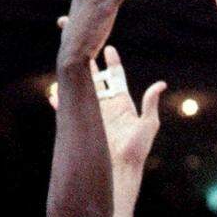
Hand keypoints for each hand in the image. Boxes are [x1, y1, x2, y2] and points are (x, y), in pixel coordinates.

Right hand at [50, 38, 165, 172]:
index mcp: (122, 103)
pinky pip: (71, 110)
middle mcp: (107, 105)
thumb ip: (150, 103)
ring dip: (74, 78)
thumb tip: (161, 84)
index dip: (112, 62)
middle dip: (89, 62)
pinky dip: (62, 102)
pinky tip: (55, 93)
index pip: (115, 76)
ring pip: (82, 90)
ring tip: (66, 64)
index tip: (108, 48)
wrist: (120, 170)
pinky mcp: (84, 125)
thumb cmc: (137, 150)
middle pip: (96, 78)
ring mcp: (94, 114)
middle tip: (83, 47)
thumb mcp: (148, 125)